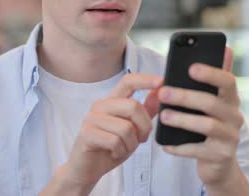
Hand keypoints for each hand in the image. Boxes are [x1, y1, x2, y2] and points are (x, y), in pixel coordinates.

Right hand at [48, 74, 162, 193]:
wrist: (88, 168)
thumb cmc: (110, 148)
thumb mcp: (134, 129)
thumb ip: (146, 111)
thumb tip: (160, 92)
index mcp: (112, 101)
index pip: (128, 81)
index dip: (145, 79)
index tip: (161, 81)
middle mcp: (101, 106)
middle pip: (133, 106)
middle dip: (144, 127)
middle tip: (141, 139)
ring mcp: (92, 119)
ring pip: (126, 127)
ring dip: (131, 144)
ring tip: (123, 148)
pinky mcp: (87, 133)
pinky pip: (115, 141)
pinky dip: (120, 151)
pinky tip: (114, 153)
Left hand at [157, 47, 248, 191]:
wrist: (218, 162)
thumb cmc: (210, 123)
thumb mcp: (214, 100)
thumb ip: (215, 78)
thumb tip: (226, 47)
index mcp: (231, 99)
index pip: (228, 81)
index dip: (211, 73)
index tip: (191, 67)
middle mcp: (235, 117)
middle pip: (211, 103)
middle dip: (185, 96)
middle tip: (163, 92)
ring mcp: (230, 138)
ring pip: (206, 125)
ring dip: (182, 120)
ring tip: (163, 116)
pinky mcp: (221, 156)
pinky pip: (198, 150)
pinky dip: (180, 147)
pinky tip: (165, 143)